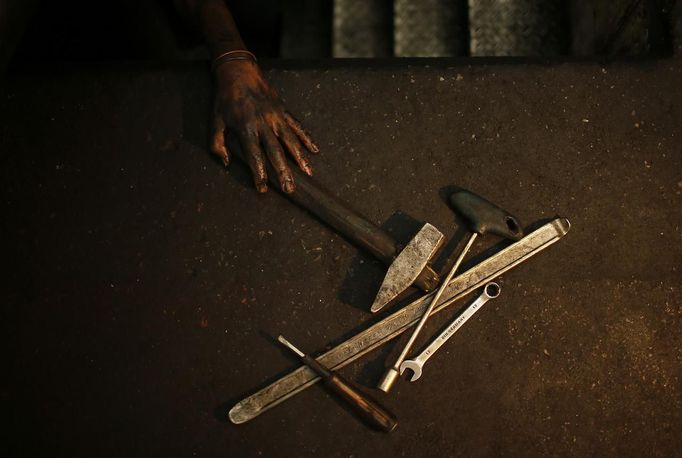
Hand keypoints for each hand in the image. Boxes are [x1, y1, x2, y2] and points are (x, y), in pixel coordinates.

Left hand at [210, 59, 318, 192]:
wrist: (238, 70)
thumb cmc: (225, 98)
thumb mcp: (215, 120)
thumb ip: (217, 143)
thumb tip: (225, 163)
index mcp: (246, 128)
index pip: (254, 156)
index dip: (258, 174)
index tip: (262, 189)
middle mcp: (263, 124)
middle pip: (276, 152)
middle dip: (283, 172)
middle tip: (289, 189)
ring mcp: (276, 116)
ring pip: (290, 140)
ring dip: (300, 158)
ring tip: (308, 173)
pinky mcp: (283, 110)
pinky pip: (297, 126)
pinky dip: (307, 138)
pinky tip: (315, 151)